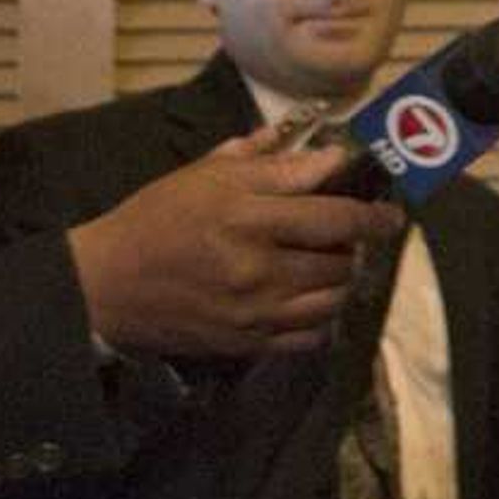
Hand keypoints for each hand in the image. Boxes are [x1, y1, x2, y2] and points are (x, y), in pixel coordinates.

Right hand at [64, 139, 401, 362]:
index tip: (392, 215)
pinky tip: (313, 302)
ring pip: (331, 302)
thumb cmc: (157, 219)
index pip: (334, 218)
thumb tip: (328, 155)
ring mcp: (254, 312)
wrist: (105, 283)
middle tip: (347, 239)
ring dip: (342, 284)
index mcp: (247, 219)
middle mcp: (258, 269)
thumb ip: (271, 165)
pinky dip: (322, 319)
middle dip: (354, 250)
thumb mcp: (206, 177)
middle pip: (339, 263)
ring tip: (331, 268)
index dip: (373, 217)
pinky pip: (309, 337)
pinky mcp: (245, 343)